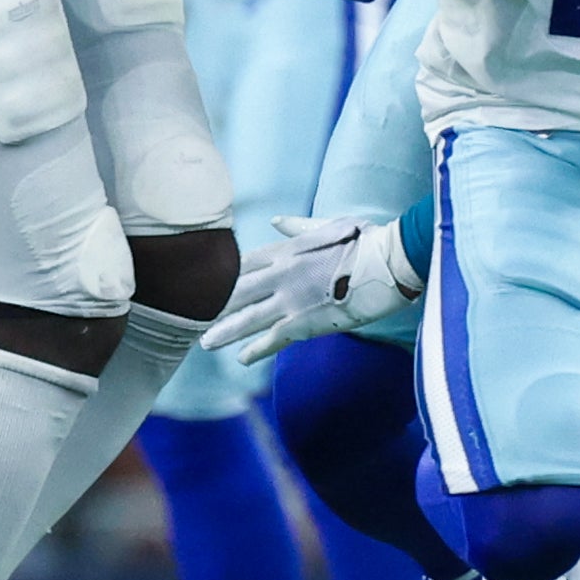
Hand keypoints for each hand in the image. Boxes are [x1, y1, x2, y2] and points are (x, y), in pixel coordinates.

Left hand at [204, 215, 419, 363]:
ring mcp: (290, 299)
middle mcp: (281, 274)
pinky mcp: (305, 321)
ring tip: (205, 343)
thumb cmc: (365, 240)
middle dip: (213, 306)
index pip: (243, 264)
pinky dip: (256, 350)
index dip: (223, 276)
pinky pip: (273, 339)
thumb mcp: (327, 225)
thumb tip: (274, 220)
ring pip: (247, 318)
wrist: (389, 261)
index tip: (205, 283)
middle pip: (236, 292)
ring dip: (224, 331)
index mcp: (286, 250)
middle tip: (190, 317)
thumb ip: (296, 226)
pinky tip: (242, 360)